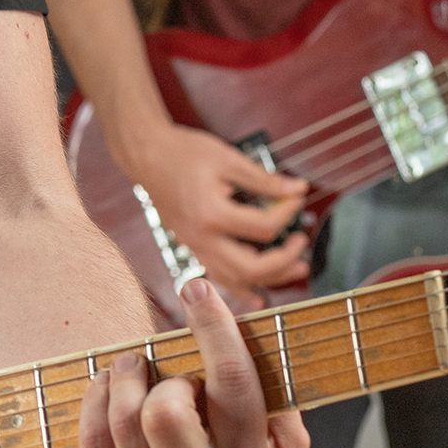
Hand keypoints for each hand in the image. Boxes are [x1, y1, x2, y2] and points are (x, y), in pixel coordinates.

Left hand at [79, 277, 309, 447]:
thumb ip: (279, 406)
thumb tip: (263, 346)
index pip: (233, 386)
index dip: (215, 329)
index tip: (197, 290)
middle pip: (166, 414)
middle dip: (160, 376)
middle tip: (153, 360)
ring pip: (124, 423)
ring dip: (121, 379)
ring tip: (128, 366)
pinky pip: (95, 443)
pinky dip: (95, 403)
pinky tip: (106, 388)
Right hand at [117, 124, 309, 300]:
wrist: (146, 154)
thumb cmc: (183, 152)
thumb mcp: (227, 158)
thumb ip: (264, 180)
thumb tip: (297, 190)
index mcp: (211, 213)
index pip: (263, 226)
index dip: (288, 212)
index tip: (295, 197)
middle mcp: (202, 237)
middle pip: (252, 268)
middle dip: (284, 260)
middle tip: (301, 243)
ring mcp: (194, 245)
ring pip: (236, 279)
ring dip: (269, 279)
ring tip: (295, 269)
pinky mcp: (191, 246)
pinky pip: (218, 276)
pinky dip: (241, 288)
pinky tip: (258, 295)